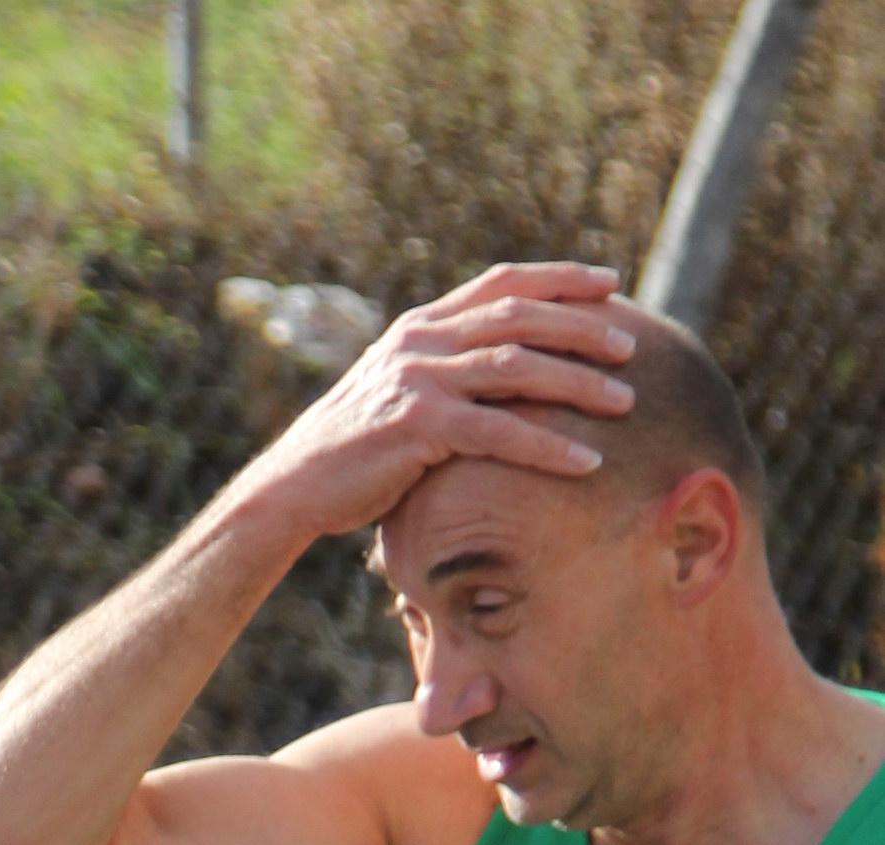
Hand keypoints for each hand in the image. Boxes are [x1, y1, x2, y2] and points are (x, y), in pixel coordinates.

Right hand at [244, 261, 633, 544]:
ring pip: (517, 366)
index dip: (559, 278)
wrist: (293, 487)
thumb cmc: (352, 452)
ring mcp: (418, 379)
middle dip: (582, 328)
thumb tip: (498, 375)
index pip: (502, 283)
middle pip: (519, 316)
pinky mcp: (417, 425)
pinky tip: (585, 462)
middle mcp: (422, 340)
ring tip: (624, 403)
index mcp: (421, 325)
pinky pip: (499, 430)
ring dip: (577, 383)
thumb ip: (443, 372)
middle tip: (631, 346)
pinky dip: (547, 446)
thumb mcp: (397, 394)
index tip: (609, 284)